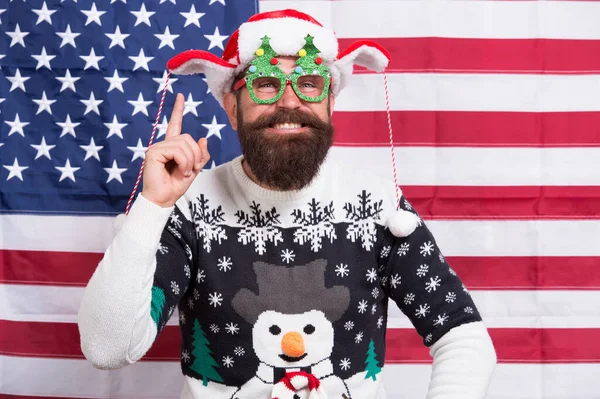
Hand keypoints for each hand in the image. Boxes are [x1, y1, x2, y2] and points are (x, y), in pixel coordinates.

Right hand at [141, 93, 209, 207]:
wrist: (164, 199)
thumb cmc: (175, 185)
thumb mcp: (194, 169)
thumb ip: (200, 155)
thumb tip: (204, 139)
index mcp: (171, 146)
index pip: (175, 124)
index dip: (178, 110)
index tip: (180, 96)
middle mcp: (162, 144)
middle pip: (188, 138)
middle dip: (195, 155)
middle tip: (190, 170)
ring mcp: (156, 147)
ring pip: (184, 144)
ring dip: (190, 161)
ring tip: (184, 172)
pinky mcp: (153, 152)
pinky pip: (177, 151)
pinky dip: (184, 162)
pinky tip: (179, 171)